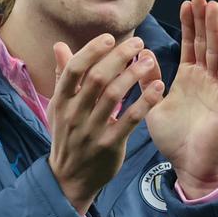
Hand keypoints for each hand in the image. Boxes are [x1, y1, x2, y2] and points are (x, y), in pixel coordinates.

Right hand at [47, 34, 164, 213]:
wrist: (70, 178)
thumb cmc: (68, 136)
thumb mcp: (59, 108)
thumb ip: (63, 76)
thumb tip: (59, 45)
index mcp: (61, 101)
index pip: (74, 69)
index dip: (92, 51)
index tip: (110, 38)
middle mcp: (75, 113)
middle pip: (98, 78)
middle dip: (119, 56)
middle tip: (139, 43)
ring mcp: (92, 130)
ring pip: (115, 95)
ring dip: (134, 74)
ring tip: (150, 61)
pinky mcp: (110, 144)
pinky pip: (130, 119)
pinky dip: (145, 102)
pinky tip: (158, 88)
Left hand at [147, 0, 217, 196]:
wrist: (191, 167)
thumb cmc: (175, 140)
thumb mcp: (153, 106)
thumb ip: (146, 82)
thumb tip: (138, 58)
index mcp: (189, 79)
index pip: (191, 44)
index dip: (189, 23)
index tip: (185, 1)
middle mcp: (205, 79)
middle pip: (205, 42)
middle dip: (203, 18)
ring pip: (216, 51)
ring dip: (214, 28)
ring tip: (212, 5)